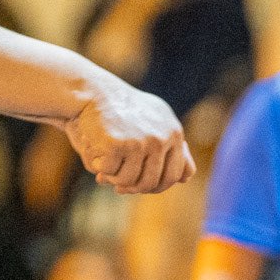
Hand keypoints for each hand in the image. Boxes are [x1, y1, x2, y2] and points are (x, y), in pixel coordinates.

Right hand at [65, 82, 193, 195]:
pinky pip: (111, 173)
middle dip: (134, 188)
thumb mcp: (153, 122)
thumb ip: (170, 148)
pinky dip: (100, 167)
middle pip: (153, 182)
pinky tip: (96, 151)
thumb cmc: (121, 111)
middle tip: (118, 186)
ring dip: (114, 178)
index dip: (157, 186)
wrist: (93, 91)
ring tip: (105, 162)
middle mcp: (162, 137)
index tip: (140, 185)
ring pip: (130, 181)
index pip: (176, 174)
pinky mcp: (120, 145)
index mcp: (174, 132)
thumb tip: (185, 179)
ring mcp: (142, 141)